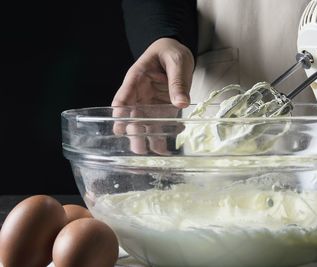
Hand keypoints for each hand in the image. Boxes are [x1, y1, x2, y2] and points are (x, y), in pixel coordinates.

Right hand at [112, 38, 194, 153]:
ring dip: (148, 138)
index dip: (120, 113)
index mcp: (137, 78)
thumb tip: (181, 103)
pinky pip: (160, 123)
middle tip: (138, 148)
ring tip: (152, 154)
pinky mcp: (162, 108)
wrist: (175, 51)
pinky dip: (163, 135)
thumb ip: (177, 81)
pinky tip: (166, 147)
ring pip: (145, 123)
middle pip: (132, 115)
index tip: (119, 128)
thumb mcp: (177, 61)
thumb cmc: (171, 52)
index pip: (123, 97)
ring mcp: (150, 102)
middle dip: (134, 132)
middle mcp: (140, 93)